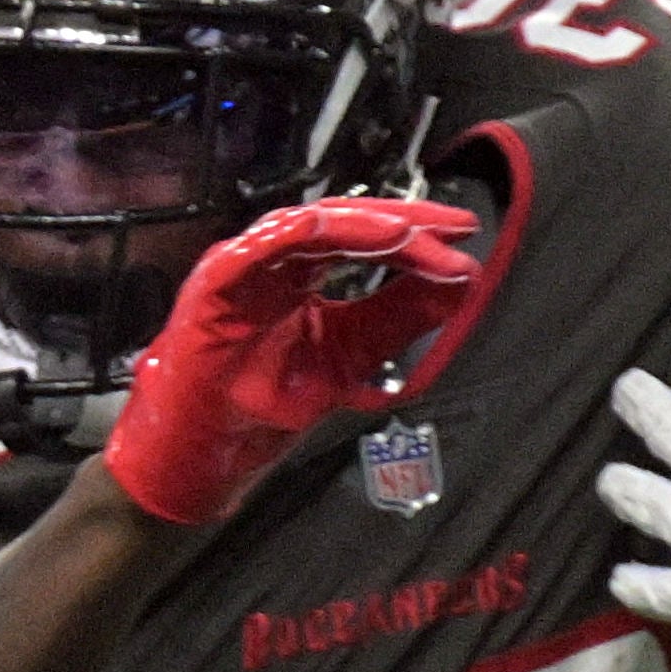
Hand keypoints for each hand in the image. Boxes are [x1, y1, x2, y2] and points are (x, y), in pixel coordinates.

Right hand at [100, 193, 482, 525]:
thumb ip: (401, 318)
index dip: (418, 236)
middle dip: (401, 221)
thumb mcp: (352, 356)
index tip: (464, 237)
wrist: (206, 451)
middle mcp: (274, 260)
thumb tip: (461, 282)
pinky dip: (296, 234)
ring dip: (359, 224)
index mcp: (303, 271)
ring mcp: (242, 267)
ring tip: (407, 232)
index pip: (367, 237)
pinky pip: (255, 247)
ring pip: (307, 225)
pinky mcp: (213, 284)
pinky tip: (338, 232)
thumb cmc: (262, 404)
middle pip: (344, 220)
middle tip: (451, 227)